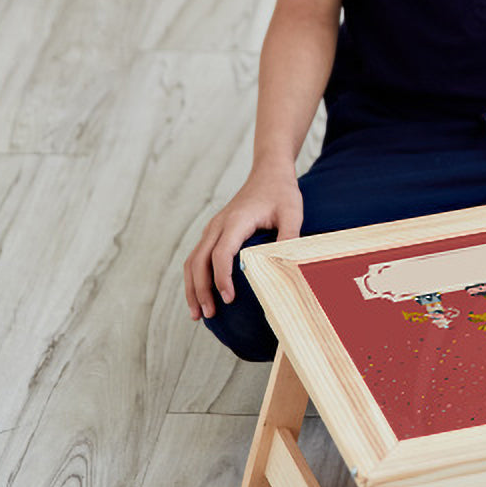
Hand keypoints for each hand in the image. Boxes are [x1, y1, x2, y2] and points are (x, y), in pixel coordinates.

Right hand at [183, 164, 303, 321]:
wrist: (268, 172)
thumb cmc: (282, 192)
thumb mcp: (292, 213)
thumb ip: (289, 237)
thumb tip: (288, 265)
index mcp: (236, 220)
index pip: (221, 253)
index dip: (221, 277)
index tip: (228, 298)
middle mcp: (218, 225)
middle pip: (199, 261)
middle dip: (201, 289)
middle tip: (209, 314)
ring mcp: (213, 228)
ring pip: (192, 261)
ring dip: (192, 287)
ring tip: (198, 314)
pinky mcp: (214, 232)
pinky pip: (197, 257)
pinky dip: (195, 277)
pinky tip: (202, 295)